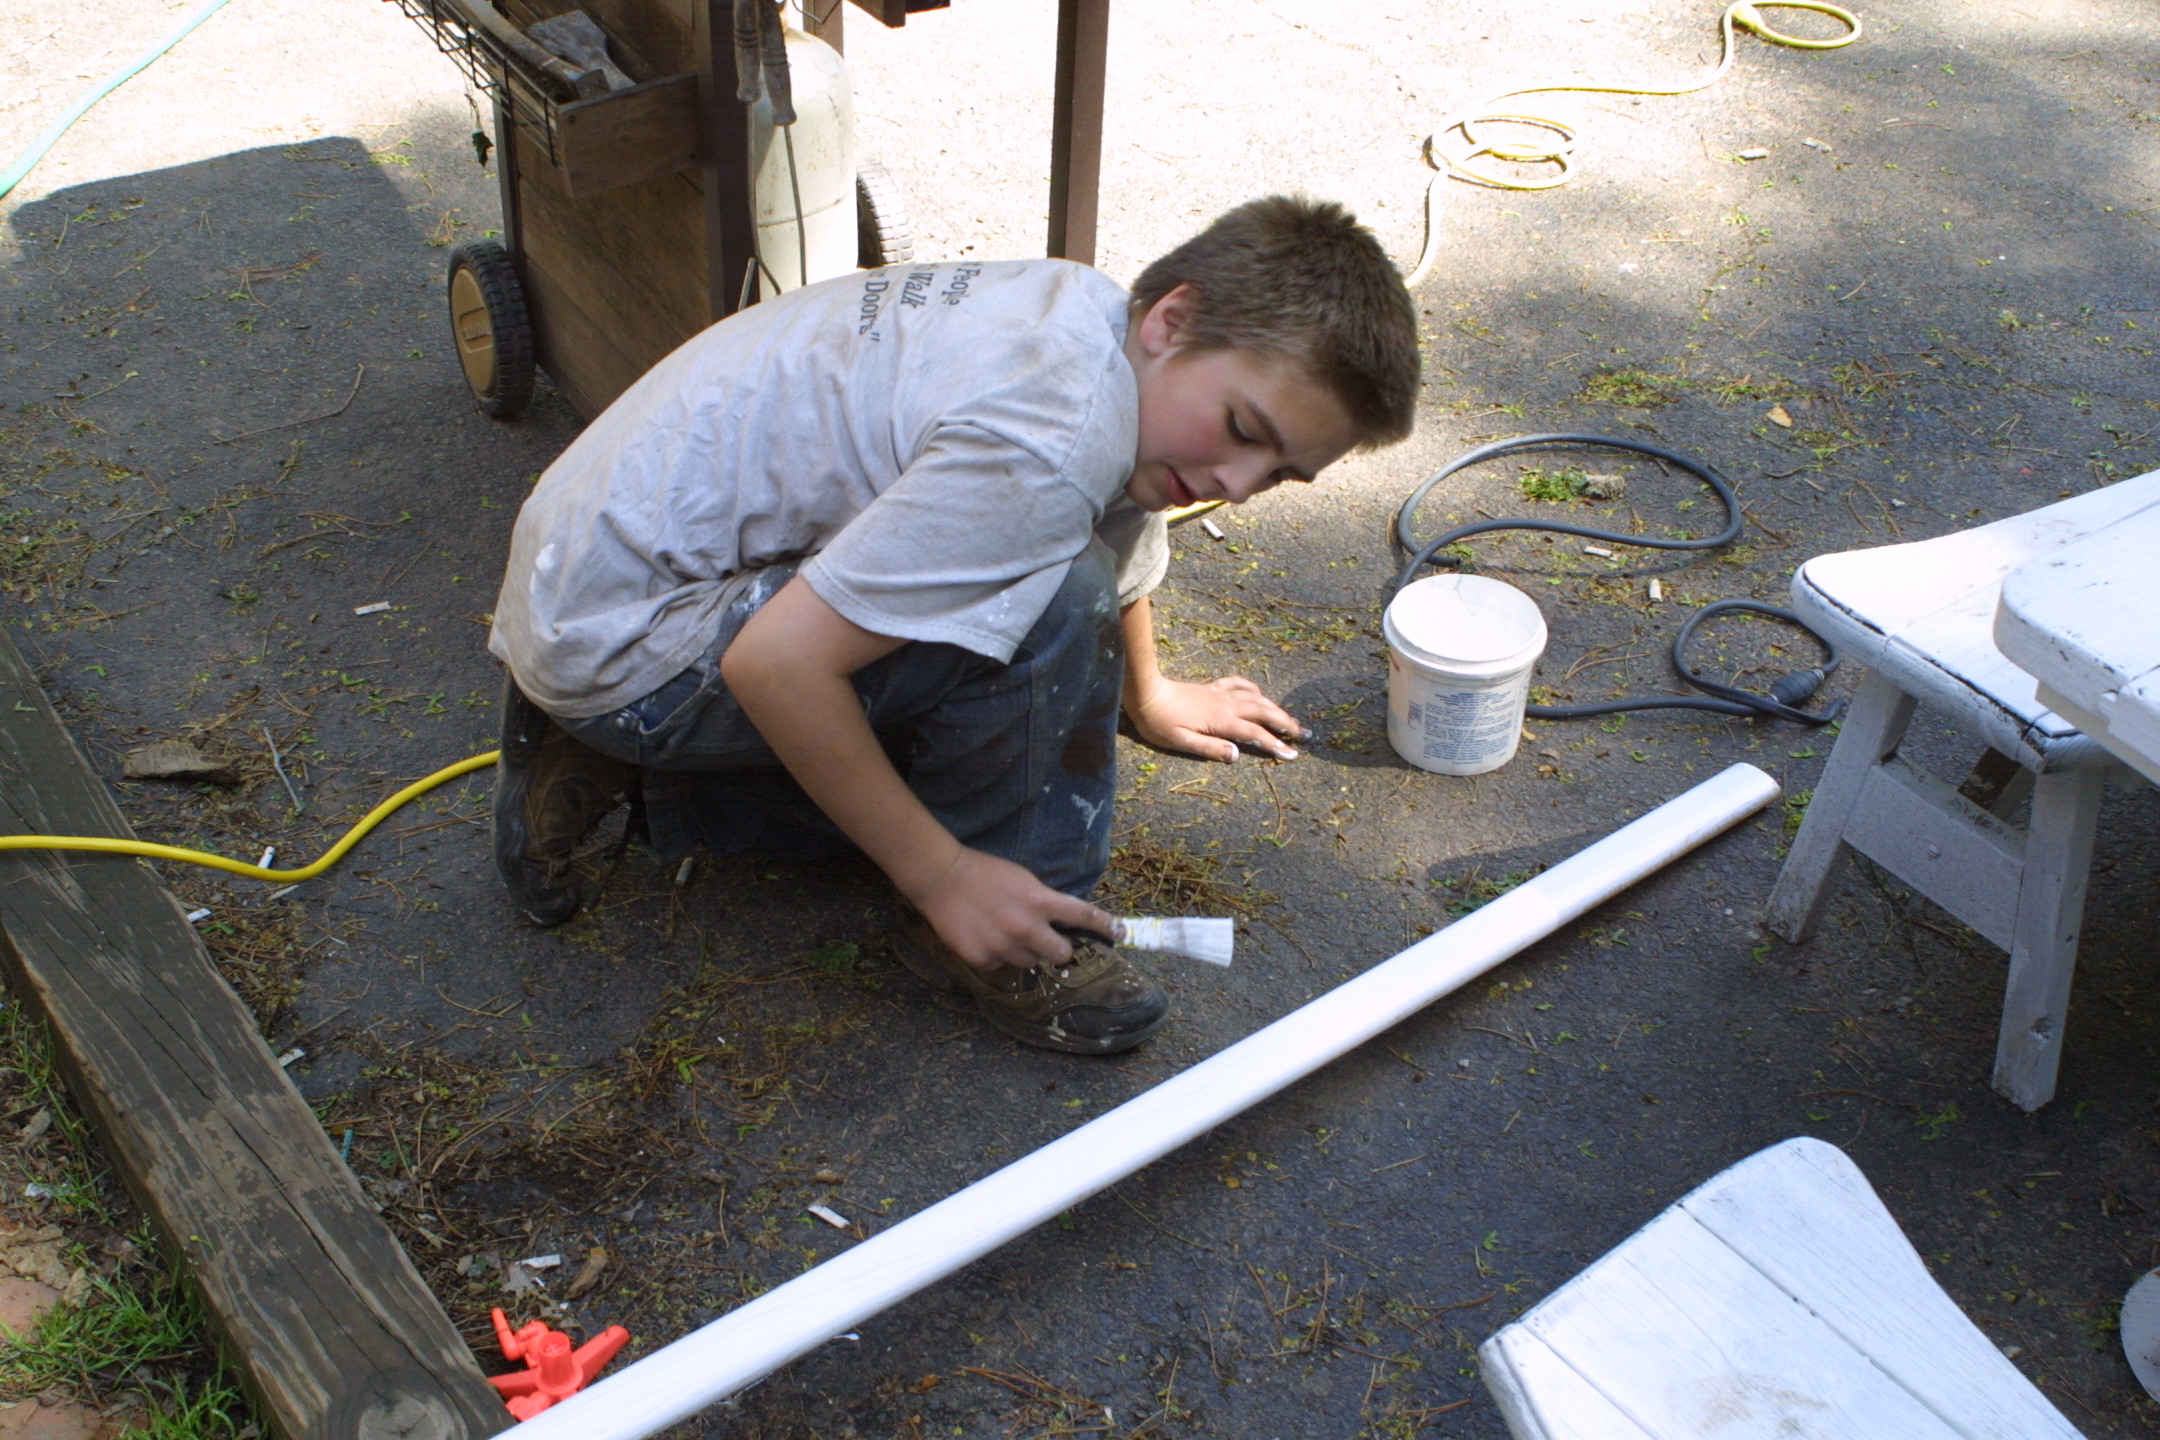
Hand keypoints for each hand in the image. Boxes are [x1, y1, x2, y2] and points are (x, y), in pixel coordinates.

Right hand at [908, 846, 1119, 972]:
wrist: (941, 878)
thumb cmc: (985, 873)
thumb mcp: (1023, 880)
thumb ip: (1043, 902)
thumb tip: (1062, 924)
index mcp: (1039, 901)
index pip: (1083, 916)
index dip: (1105, 926)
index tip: (1119, 934)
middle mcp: (1025, 927)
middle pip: (1061, 954)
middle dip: (1058, 949)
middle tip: (1047, 940)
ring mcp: (1003, 946)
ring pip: (1030, 962)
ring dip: (1025, 952)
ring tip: (1004, 931)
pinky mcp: (982, 959)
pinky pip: (1001, 966)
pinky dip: (997, 956)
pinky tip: (984, 936)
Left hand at [1126, 675, 1305, 763]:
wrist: (1147, 694)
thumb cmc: (1160, 723)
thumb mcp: (1181, 742)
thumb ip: (1209, 748)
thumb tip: (1237, 755)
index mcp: (1221, 721)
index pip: (1255, 734)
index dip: (1275, 744)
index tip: (1292, 754)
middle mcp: (1226, 705)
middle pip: (1264, 712)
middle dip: (1286, 724)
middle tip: (1304, 735)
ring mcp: (1220, 694)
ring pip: (1256, 698)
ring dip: (1276, 708)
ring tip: (1290, 719)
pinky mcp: (1212, 688)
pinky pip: (1239, 684)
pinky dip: (1253, 689)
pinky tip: (1259, 693)